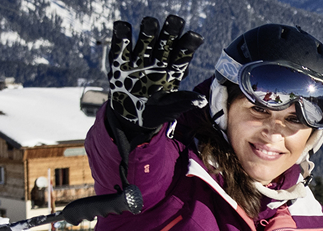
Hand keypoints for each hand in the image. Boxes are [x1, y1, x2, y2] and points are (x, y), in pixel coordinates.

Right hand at [104, 15, 204, 131]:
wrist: (132, 117)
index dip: (189, 43)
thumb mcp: (170, 108)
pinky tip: (123, 27)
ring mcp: (140, 57)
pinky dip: (121, 35)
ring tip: (150, 23)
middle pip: (166, 40)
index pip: (183, 52)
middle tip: (175, 21)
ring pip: (146, 38)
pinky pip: (120, 45)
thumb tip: (201, 101)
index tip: (195, 37)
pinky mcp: (120, 60)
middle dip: (171, 30)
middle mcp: (158, 58)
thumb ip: (183, 101)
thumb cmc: (157, 111)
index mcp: (174, 68)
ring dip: (148, 29)